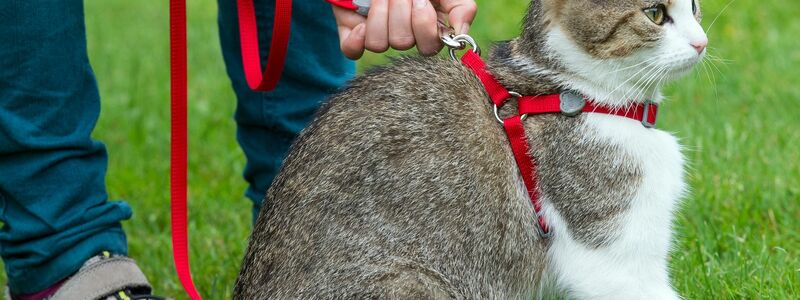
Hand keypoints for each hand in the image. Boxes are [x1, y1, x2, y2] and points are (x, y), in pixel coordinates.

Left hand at [333, 0, 476, 59]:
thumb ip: (461, 8)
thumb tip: (461, 33)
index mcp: (429, 29)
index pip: (430, 46)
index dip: (424, 25)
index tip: (422, 1)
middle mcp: (405, 37)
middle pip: (404, 42)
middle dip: (400, 12)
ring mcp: (379, 37)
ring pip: (379, 43)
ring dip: (380, 13)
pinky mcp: (353, 36)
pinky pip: (352, 51)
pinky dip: (356, 38)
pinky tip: (361, 21)